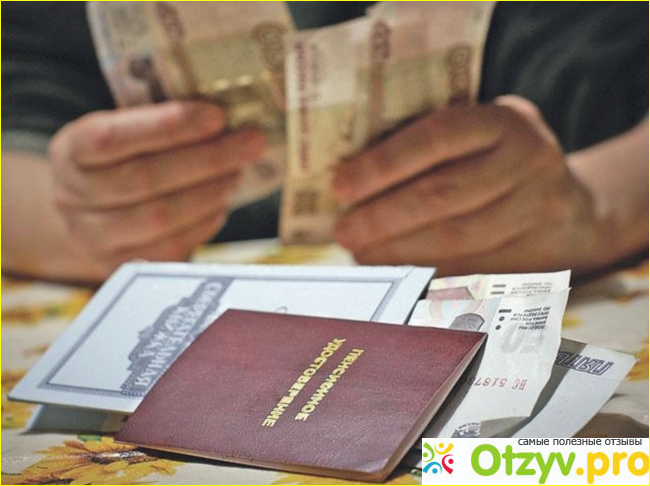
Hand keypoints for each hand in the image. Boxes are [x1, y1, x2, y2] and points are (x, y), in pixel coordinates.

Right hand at [49, 100, 264, 273]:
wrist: (88, 219)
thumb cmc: (118, 166)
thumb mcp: (122, 136)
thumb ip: (159, 126)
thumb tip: (225, 118)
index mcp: (71, 152)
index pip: (113, 137)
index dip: (168, 126)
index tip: (217, 115)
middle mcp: (73, 197)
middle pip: (145, 179)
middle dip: (207, 159)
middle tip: (250, 143)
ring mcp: (93, 238)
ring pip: (160, 216)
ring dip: (210, 192)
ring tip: (239, 172)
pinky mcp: (120, 266)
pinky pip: (170, 247)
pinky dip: (203, 223)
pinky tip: (221, 204)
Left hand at [332, 95, 602, 274]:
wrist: (573, 209)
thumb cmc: (500, 165)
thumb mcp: (480, 136)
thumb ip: (432, 146)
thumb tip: (353, 177)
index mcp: (506, 121)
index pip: (437, 137)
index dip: (384, 164)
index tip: (340, 187)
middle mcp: (530, 161)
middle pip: (444, 194)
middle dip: (384, 217)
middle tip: (344, 231)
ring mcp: (539, 211)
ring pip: (457, 239)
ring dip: (399, 251)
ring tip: (361, 254)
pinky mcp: (540, 255)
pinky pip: (472, 269)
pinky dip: (427, 273)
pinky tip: (397, 273)